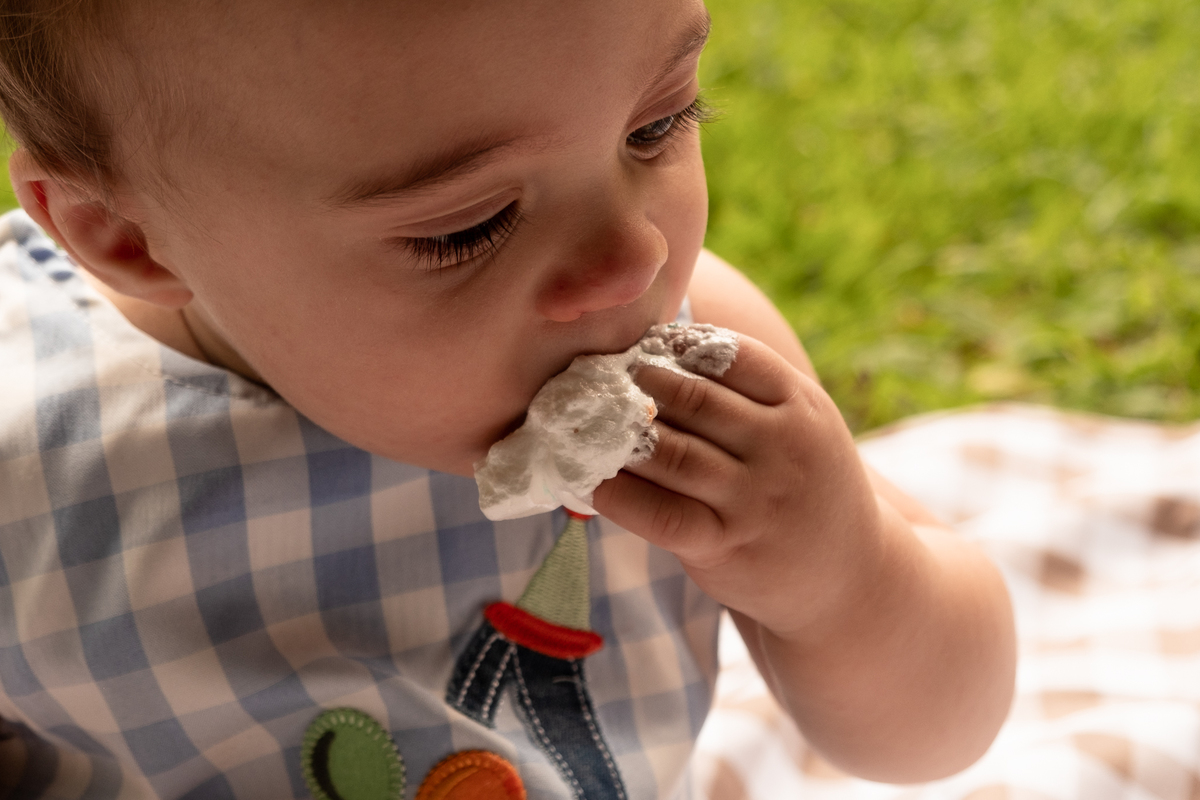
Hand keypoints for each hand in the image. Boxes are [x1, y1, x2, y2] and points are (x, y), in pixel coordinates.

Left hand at [592, 333, 883, 638]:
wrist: (847, 578)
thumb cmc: (805, 486)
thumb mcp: (804, 426)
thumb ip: (751, 393)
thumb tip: (660, 352)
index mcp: (801, 405)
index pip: (731, 356)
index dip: (678, 345)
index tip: (644, 344)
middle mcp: (782, 447)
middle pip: (695, 400)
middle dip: (642, 384)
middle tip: (602, 379)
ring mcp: (754, 499)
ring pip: (672, 453)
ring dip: (624, 436)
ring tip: (591, 422)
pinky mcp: (726, 545)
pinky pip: (660, 513)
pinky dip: (620, 495)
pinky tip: (595, 482)